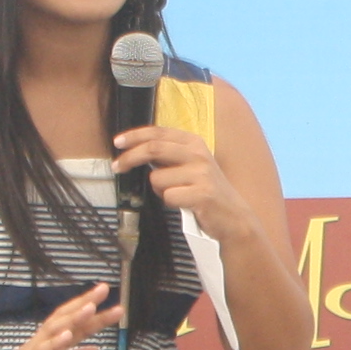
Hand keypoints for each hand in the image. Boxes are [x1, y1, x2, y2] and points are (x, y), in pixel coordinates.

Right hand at [0, 284, 120, 349]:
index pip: (73, 325)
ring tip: (90, 307)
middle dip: (84, 305)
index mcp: (48, 347)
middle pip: (64, 319)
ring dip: (72, 318)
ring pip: (53, 331)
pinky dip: (54, 344)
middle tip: (103, 290)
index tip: (110, 301)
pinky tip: (67, 336)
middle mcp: (40, 345)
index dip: (92, 313)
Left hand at [111, 120, 257, 248]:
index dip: (135, 136)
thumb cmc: (206, 191)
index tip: (118, 142)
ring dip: (160, 190)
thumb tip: (137, 150)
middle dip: (130, 158)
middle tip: (117, 167)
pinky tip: (185, 203)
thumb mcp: (191, 164)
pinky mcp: (202, 194)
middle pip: (153, 148)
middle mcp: (198, 154)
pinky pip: (169, 197)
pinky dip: (171, 203)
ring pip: (157, 179)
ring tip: (177, 194)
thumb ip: (169, 155)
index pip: (158, 133)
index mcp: (194, 142)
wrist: (234, 216)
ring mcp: (202, 173)